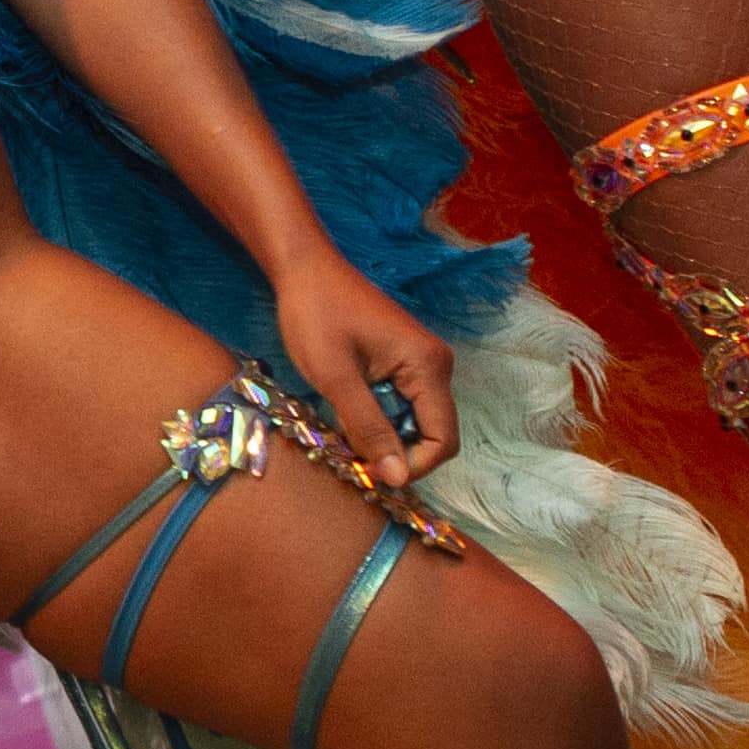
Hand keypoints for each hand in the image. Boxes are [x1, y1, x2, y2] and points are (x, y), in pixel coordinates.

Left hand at [271, 260, 459, 486]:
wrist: (305, 270)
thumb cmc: (316, 315)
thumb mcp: (335, 378)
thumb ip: (368, 428)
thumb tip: (397, 478)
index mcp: (429, 366)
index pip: (443, 440)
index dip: (411, 466)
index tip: (370, 473)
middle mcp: (436, 366)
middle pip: (433, 435)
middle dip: (397, 455)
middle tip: (351, 458)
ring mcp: (422, 364)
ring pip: (414, 424)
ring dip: (384, 439)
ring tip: (344, 435)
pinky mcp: (404, 363)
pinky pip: (402, 407)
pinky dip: (378, 421)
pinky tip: (347, 415)